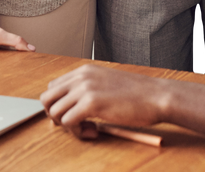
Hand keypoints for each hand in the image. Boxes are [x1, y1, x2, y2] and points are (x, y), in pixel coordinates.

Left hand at [41, 65, 204, 137]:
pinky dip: (76, 132)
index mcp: (84, 71)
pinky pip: (67, 122)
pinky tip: (93, 131)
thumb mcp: (107, 85)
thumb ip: (88, 91)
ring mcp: (85, 88)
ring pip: (54, 111)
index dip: (59, 106)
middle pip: (47, 98)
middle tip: (75, 124)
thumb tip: (71, 109)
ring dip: (66, 126)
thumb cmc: (137, 95)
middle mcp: (81, 76)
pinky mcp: (91, 103)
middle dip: (55, 116)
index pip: (54, 87)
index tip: (75, 116)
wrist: (157, 96)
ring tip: (88, 128)